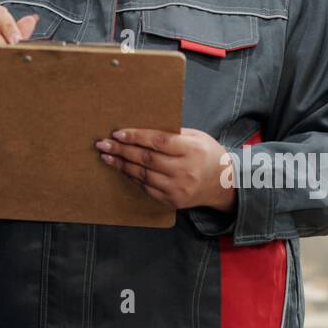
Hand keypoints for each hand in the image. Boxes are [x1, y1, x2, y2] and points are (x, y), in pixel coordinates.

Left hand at [95, 127, 236, 212]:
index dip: (136, 137)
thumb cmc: (208, 154)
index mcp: (191, 149)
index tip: (117, 133)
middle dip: (121, 150)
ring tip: (107, 156)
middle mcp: (185, 170)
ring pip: (143, 175)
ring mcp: (178, 188)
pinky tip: (122, 169)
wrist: (225, 184)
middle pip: (147, 159)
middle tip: (102, 144)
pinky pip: (147, 188)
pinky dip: (133, 177)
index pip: (159, 141)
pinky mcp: (173, 200)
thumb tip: (142, 127)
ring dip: (122, 165)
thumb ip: (173, 133)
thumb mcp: (197, 137)